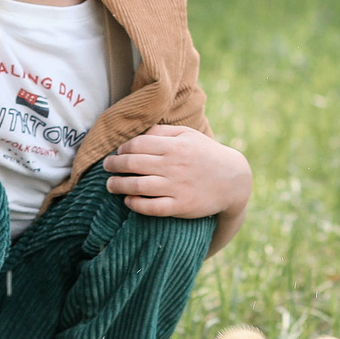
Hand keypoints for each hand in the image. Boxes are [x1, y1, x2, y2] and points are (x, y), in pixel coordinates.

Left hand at [103, 124, 252, 221]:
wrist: (233, 180)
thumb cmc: (206, 154)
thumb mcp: (188, 135)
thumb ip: (163, 131)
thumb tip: (138, 134)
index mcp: (175, 146)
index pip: (137, 145)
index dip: (122, 149)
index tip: (117, 152)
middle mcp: (174, 165)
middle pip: (132, 164)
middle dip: (113, 166)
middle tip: (106, 168)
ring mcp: (177, 187)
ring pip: (137, 186)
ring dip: (118, 185)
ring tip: (110, 185)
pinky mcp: (180, 206)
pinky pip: (151, 207)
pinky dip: (135, 204)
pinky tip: (128, 201)